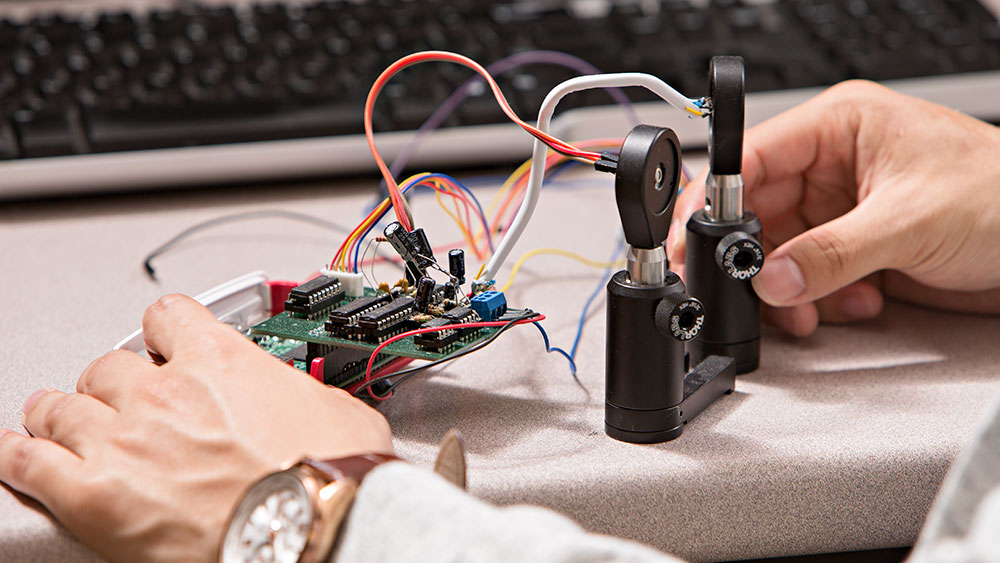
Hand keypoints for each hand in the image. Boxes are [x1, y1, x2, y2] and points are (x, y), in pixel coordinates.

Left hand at [0, 294, 392, 562]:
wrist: (312, 531)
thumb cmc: (330, 478)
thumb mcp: (340, 412)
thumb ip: (305, 394)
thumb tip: (317, 404)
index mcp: (221, 362)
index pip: (168, 317)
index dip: (163, 331)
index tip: (163, 343)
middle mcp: (163, 392)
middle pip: (108, 366)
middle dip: (113, 382)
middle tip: (119, 398)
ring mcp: (123, 441)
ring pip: (62, 406)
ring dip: (59, 412)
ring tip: (55, 419)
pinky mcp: (94, 494)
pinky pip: (29, 462)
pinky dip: (19, 456)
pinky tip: (20, 455)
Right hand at [668, 80, 999, 335]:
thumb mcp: (909, 223)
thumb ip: (831, 254)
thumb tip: (770, 279)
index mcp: (840, 125)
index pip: (752, 158)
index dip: (715, 200)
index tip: (694, 240)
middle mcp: (833, 163)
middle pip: (757, 212)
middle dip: (756, 258)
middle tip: (750, 290)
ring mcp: (841, 207)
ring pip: (778, 251)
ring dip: (788, 287)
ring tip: (810, 307)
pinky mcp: (853, 245)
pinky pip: (807, 274)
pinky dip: (817, 298)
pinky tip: (850, 302)